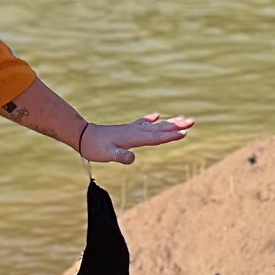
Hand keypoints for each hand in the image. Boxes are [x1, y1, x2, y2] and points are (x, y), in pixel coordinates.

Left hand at [79, 113, 193, 164]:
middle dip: (176, 126)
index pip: (155, 137)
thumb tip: (132, 159)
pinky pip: (142, 123)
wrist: (81, 135)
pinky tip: (157, 115)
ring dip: (169, 122)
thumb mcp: (107, 155)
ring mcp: (131, 129)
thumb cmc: (94, 147)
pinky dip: (151, 120)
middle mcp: (135, 131)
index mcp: (133, 138)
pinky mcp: (126, 129)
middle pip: (159, 129)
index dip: (170, 136)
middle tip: (192, 122)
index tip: (185, 133)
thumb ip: (120, 156)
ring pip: (154, 125)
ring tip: (183, 119)